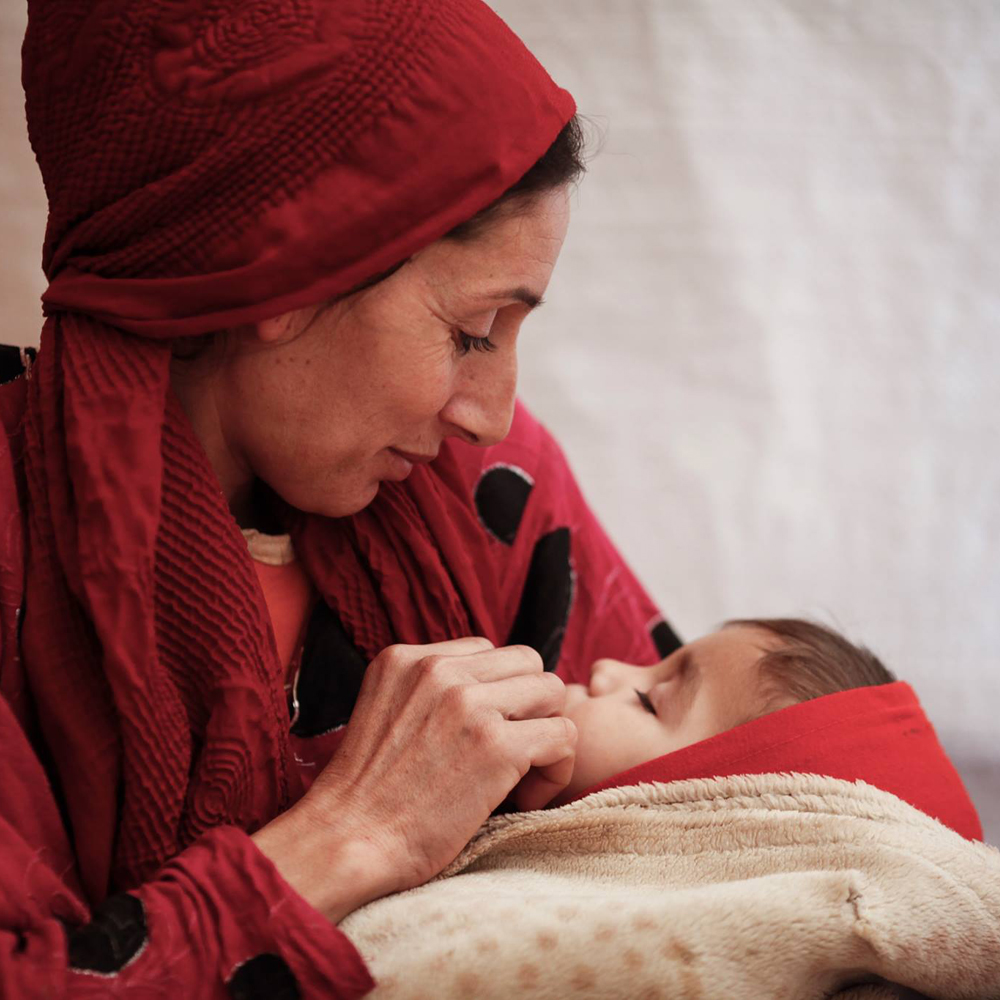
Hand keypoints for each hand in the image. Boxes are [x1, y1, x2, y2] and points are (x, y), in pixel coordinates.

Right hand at [253, 637, 575, 920]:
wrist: (347, 842)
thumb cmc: (367, 795)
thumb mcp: (385, 712)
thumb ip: (429, 692)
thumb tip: (495, 693)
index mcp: (407, 658)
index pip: (487, 651)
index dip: (495, 694)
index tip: (481, 737)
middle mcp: (439, 670)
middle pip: (526, 663)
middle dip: (527, 707)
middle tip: (510, 755)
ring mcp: (470, 704)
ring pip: (553, 691)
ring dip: (545, 733)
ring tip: (521, 777)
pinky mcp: (498, 745)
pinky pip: (564, 735)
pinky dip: (557, 769)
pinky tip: (527, 797)